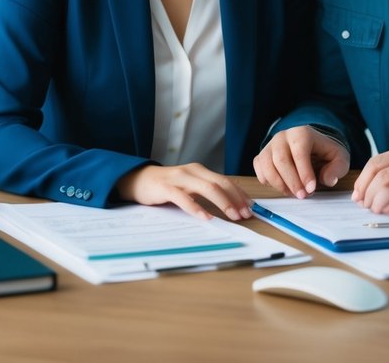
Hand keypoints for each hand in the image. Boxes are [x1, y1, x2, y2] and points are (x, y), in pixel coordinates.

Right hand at [116, 163, 252, 220]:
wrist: (137, 180)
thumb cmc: (166, 186)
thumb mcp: (189, 186)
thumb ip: (205, 192)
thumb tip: (230, 206)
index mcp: (200, 171)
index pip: (225, 181)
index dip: (240, 194)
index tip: (251, 207)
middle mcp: (192, 171)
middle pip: (220, 183)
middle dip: (235, 199)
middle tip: (246, 214)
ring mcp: (179, 178)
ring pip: (207, 188)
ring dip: (222, 203)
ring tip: (232, 216)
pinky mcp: (165, 188)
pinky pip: (183, 198)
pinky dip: (196, 207)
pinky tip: (205, 217)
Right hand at [253, 126, 349, 198]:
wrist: (311, 147)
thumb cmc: (325, 153)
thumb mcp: (339, 158)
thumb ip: (337, 169)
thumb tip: (328, 180)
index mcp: (302, 133)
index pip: (299, 151)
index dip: (304, 172)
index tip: (311, 189)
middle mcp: (283, 136)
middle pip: (280, 160)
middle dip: (292, 181)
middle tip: (303, 196)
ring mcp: (270, 146)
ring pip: (267, 166)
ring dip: (280, 184)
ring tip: (294, 194)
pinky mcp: (262, 156)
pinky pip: (260, 170)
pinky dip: (269, 182)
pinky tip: (283, 187)